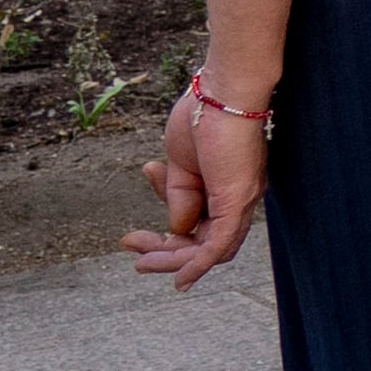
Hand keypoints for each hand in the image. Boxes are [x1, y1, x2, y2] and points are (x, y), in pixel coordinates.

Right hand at [125, 85, 265, 287]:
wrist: (221, 91)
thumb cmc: (204, 116)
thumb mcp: (181, 165)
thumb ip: (179, 197)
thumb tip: (175, 230)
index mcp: (226, 189)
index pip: (196, 228)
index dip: (163, 237)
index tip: (130, 236)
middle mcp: (239, 199)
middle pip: (204, 244)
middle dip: (164, 253)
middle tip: (129, 247)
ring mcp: (241, 201)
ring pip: (210, 250)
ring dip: (173, 261)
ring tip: (139, 262)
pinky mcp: (238, 200)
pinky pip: (220, 244)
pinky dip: (198, 264)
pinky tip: (179, 279)